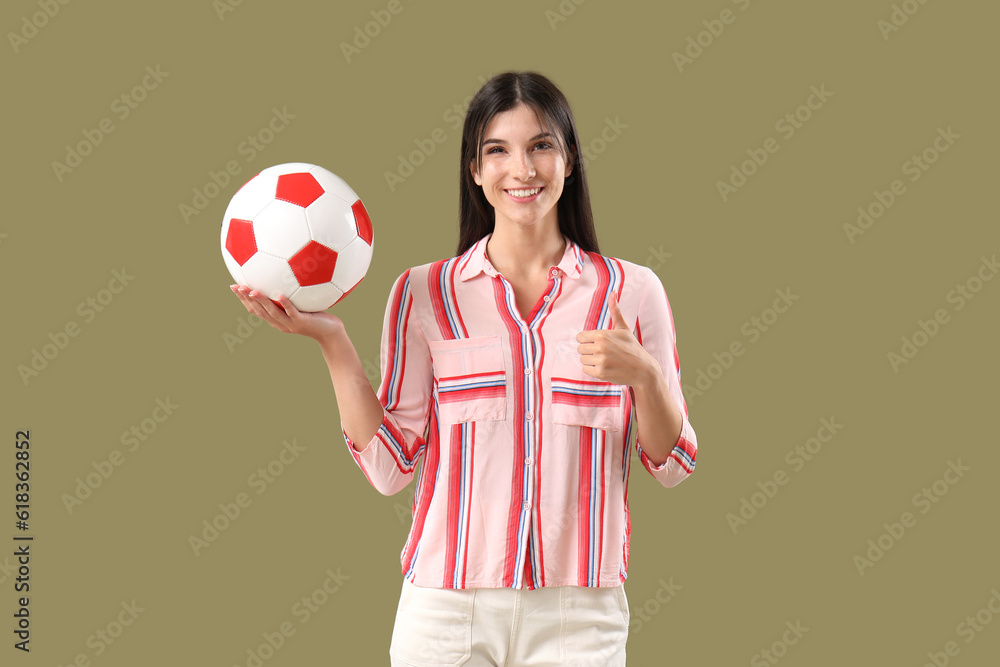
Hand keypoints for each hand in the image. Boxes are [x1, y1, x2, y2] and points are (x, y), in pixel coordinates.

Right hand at [230, 284, 345, 342]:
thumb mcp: (300, 304)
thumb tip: (285, 274)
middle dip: (247, 299)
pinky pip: (292, 312)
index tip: (234, 286)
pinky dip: (285, 304)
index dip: (243, 299)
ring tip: (252, 290)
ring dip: (261, 301)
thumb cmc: (316, 316)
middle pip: (259, 311)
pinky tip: (280, 295)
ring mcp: (290, 324)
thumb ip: (290, 294)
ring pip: (272, 312)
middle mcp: (280, 323)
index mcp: (276, 319)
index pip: (255, 310)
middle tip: (238, 286)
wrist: (330, 332)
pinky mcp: (302, 323)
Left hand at [575, 291, 657, 386]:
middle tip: (602, 352)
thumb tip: (613, 292)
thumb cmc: (632, 347)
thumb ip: (615, 311)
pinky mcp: (601, 373)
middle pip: (580, 349)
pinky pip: (586, 370)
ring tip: (604, 360)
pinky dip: (592, 370)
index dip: (587, 340)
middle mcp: (600, 347)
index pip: (580, 337)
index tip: (597, 343)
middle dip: (588, 351)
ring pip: (582, 360)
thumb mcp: (623, 328)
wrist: (643, 369)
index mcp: (603, 335)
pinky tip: (604, 367)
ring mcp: (601, 360)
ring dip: (590, 360)